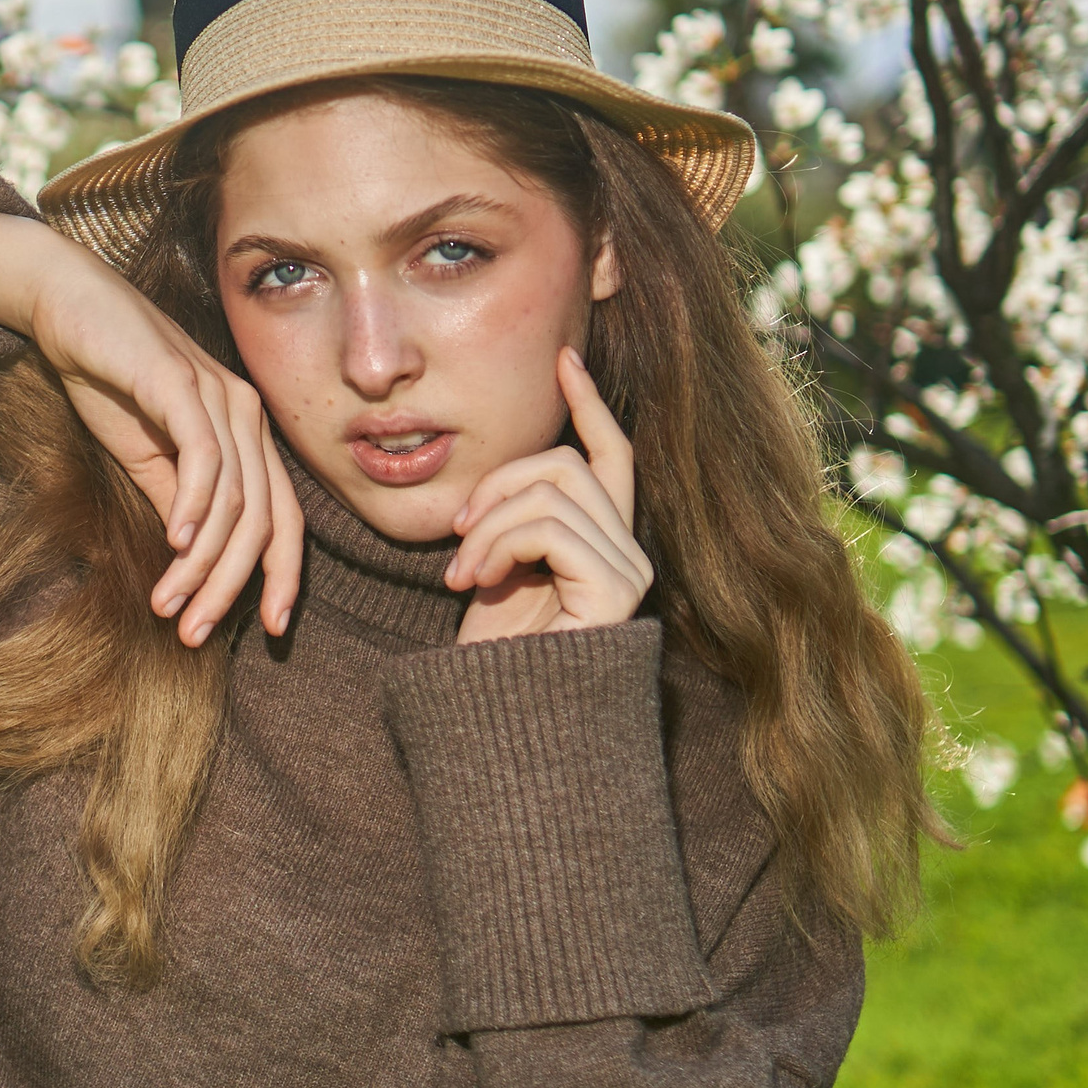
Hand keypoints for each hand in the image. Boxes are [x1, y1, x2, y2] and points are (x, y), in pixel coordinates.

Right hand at [0, 204, 302, 643]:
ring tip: (168, 605)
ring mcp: (219, 396)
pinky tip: (174, 544)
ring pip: (234, 500)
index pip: (282, 517)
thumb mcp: (145, 453)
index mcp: (245, 432)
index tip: (266, 628)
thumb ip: (177, 498)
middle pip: (262, 520)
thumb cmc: (108, 374)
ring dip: (202, 563)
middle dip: (231, 587)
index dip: (281, 575)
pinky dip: (195, 507)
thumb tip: (196, 557)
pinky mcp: (180, 383)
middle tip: (191, 634)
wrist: (67, 304)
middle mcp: (245, 414)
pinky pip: (204, 456)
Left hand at [443, 347, 652, 644]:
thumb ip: (513, 521)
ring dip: (488, 523)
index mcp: (602, 543)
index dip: (589, 403)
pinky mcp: (617, 593)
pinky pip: (551, 525)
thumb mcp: (494, 570)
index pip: (610, 454)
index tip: (565, 358)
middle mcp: (628, 554)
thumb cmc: (489, 660)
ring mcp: (629, 573)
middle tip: (458, 533)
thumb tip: (506, 467)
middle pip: (565, 463)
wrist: (498, 729)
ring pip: (551, 489)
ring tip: (461, 572)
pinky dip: (499, 543)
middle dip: (496, 484)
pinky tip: (474, 582)